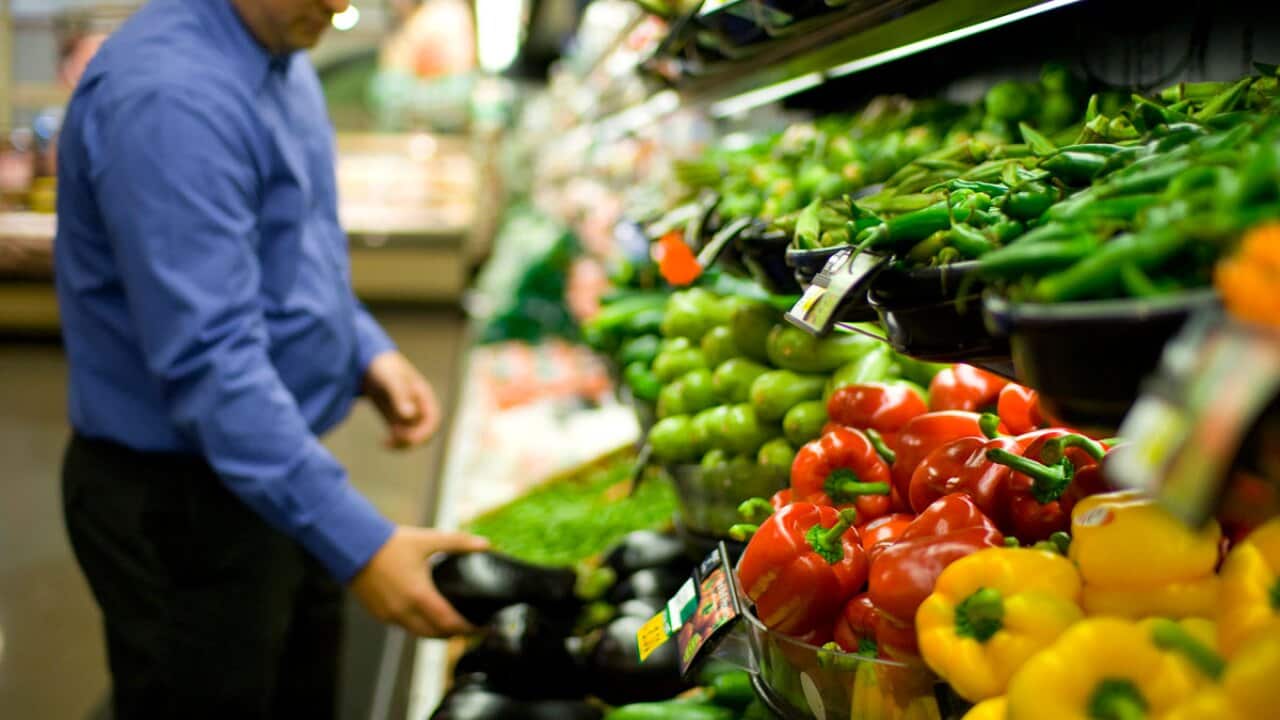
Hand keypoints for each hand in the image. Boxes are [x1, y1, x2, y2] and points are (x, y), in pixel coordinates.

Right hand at [349, 526, 489, 637]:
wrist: (353, 546)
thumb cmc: (390, 543)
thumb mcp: (427, 540)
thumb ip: (458, 542)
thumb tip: (485, 544)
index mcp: (419, 595)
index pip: (449, 623)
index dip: (468, 629)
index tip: (483, 627)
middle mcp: (404, 611)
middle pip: (435, 635)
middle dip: (455, 634)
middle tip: (471, 628)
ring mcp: (389, 615)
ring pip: (419, 634)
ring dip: (436, 633)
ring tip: (452, 626)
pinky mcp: (379, 614)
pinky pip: (404, 627)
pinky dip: (418, 627)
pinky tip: (426, 618)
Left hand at [363, 350, 440, 448]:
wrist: (366, 363)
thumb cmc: (383, 367)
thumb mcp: (391, 379)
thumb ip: (401, 396)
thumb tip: (410, 415)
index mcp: (424, 396)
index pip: (433, 420)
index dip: (425, 432)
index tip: (409, 439)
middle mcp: (419, 406)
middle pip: (425, 432)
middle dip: (412, 440)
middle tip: (394, 439)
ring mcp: (407, 413)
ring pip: (412, 437)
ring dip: (402, 443)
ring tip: (386, 443)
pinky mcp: (395, 419)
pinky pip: (401, 436)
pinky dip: (394, 442)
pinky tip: (382, 443)